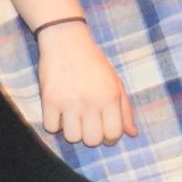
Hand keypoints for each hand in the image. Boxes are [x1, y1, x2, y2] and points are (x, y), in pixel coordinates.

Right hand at [35, 19, 134, 147]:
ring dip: (72, 131)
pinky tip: (59, 112)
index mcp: (110, 97)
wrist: (66, 41)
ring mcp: (68, 102)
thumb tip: (132, 134)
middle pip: (92, 140)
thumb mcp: (115, 82)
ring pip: (72, 137)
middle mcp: (90, 101)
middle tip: (88, 124)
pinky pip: (51, 128)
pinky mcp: (49, 100)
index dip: (110, 137)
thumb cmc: (93, 62)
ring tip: (72, 117)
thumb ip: (125, 110)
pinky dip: (55, 124)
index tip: (104, 130)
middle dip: (91, 136)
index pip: (114, 134)